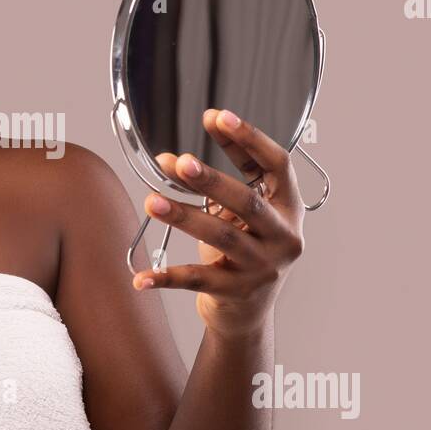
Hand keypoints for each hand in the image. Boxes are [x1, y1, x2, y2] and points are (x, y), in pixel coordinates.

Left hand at [133, 108, 305, 340]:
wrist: (248, 313)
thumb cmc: (242, 251)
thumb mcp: (239, 215)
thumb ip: (213, 184)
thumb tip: (169, 160)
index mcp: (289, 208)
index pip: (278, 165)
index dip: (250, 139)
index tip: (218, 116)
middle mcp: (283, 237)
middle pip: (248, 201)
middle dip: (211, 179)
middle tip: (179, 162)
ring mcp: (263, 267)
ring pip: (221, 236)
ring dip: (183, 216)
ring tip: (152, 201)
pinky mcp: (238, 293)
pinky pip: (198, 280)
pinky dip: (167, 277)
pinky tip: (142, 277)